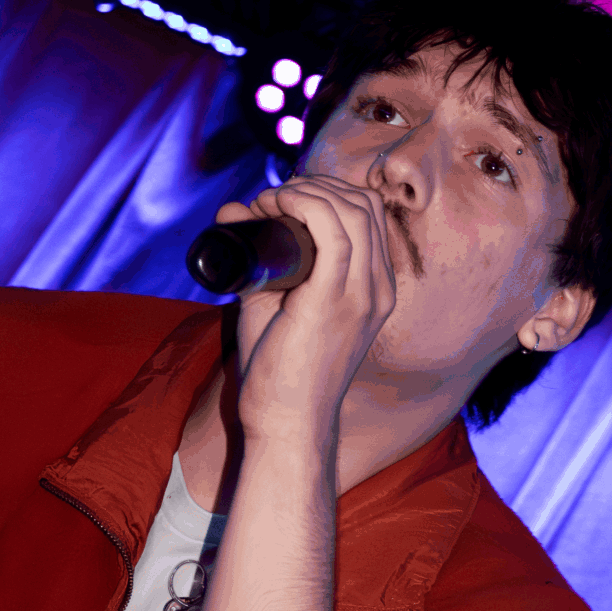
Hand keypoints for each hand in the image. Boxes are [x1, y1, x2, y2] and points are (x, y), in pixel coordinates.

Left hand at [213, 172, 395, 446]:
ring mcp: (362, 296)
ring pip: (352, 210)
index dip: (327, 193)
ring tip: (270, 201)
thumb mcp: (274, 303)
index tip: (282, 200)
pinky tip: (278, 203)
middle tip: (273, 199)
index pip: (368, 216)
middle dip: (317, 186)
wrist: (286, 424)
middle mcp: (379, 290)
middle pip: (363, 204)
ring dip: (307, 191)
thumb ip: (258, 258)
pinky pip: (333, 232)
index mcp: (375, 291)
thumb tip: (232, 210)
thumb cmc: (279, 372)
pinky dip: (304, 204)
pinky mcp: (334, 302)